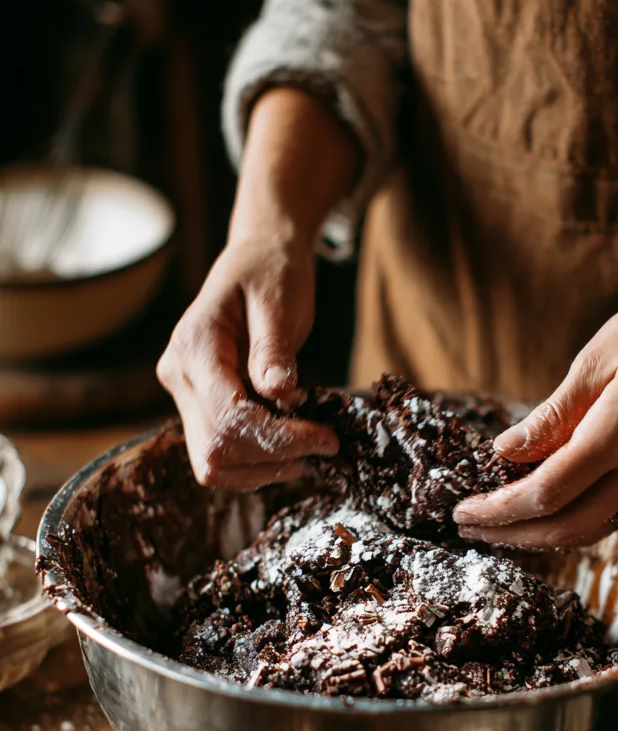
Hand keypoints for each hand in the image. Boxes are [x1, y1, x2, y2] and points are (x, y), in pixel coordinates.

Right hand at [157, 228, 337, 490]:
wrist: (257, 260)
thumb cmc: (272, 273)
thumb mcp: (279, 301)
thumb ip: (275, 348)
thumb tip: (278, 393)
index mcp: (194, 345)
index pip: (228, 415)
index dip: (279, 437)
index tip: (326, 438)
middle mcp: (179, 375)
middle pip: (216, 449)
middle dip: (274, 457)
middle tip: (325, 447)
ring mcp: (184, 396)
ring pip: (213, 464)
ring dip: (265, 469)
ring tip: (311, 452)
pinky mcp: (200, 409)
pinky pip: (221, 457)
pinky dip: (257, 465)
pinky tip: (292, 450)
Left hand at [453, 192, 617, 549]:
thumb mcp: (595, 360)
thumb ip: (551, 416)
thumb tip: (503, 453)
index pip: (547, 492)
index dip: (500, 509)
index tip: (463, 510)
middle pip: (566, 527)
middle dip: (511, 535)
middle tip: (470, 528)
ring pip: (593, 529)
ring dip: (541, 536)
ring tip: (500, 528)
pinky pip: (616, 515)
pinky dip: (575, 521)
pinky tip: (546, 510)